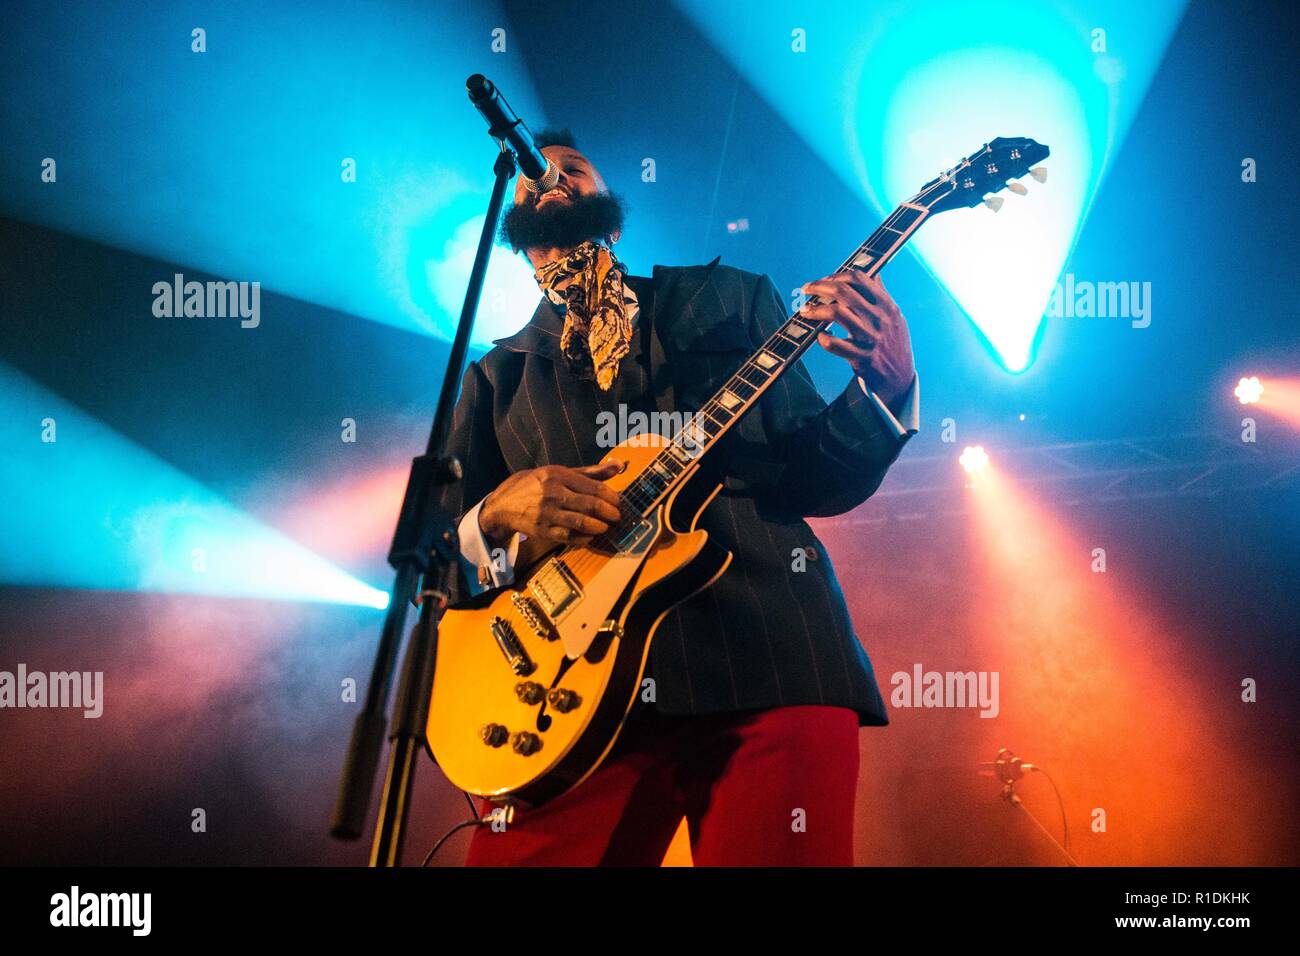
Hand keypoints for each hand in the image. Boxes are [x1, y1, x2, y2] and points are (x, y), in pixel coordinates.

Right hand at [479, 461, 623, 547]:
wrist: (503, 505)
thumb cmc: (537, 485)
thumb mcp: (560, 472)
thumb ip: (591, 471)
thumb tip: (620, 465)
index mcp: (558, 475)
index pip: (594, 487)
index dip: (612, 497)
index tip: (618, 502)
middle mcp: (553, 493)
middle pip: (591, 505)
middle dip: (610, 513)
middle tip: (617, 516)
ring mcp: (547, 513)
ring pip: (582, 523)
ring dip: (600, 527)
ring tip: (606, 526)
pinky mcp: (543, 531)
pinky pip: (570, 537)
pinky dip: (584, 538)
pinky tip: (590, 535)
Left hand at [800, 272, 915, 408]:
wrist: (900, 377)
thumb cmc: (893, 342)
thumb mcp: (895, 316)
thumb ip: (882, 295)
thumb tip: (873, 273)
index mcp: (887, 305)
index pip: (859, 279)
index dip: (836, 275)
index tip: (824, 280)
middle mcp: (879, 318)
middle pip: (843, 292)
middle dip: (820, 287)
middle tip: (806, 289)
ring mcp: (869, 338)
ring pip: (836, 313)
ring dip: (815, 310)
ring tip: (805, 311)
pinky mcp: (861, 357)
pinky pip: (833, 344)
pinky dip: (822, 338)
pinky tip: (819, 336)